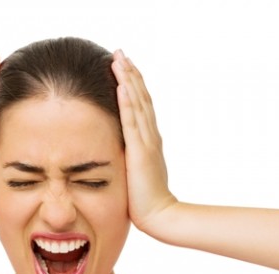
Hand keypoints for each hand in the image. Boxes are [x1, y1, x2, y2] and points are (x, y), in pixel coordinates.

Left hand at [111, 50, 177, 234]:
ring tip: (118, 59)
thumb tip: (120, 152)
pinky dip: (127, 103)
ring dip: (127, 80)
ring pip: (137, 104)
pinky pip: (132, 122)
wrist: (160, 216)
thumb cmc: (145, 201)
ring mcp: (147, 142)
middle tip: (120, 52)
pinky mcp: (140, 152)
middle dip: (130, 73)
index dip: (133, 84)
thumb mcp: (137, 172)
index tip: (123, 65)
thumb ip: (131, 158)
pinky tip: (121, 86)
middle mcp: (150, 136)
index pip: (141, 105)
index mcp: (149, 140)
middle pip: (141, 97)